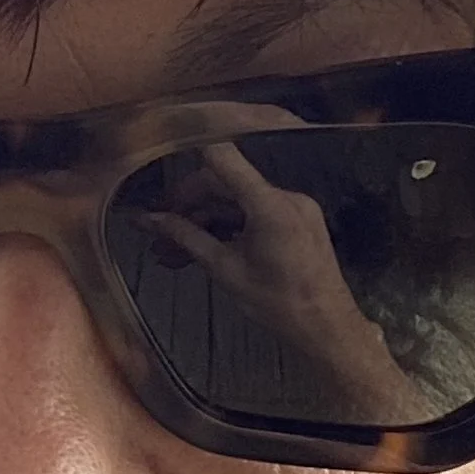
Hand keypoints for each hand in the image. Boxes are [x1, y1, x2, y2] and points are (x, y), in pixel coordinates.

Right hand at [139, 141, 421, 421]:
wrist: (326, 328)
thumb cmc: (280, 305)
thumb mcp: (226, 270)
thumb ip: (186, 238)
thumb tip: (148, 222)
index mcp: (270, 205)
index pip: (222, 157)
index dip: (188, 145)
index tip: (158, 145)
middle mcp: (285, 196)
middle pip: (224, 183)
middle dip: (187, 205)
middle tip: (156, 229)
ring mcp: (293, 207)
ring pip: (235, 201)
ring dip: (202, 220)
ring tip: (170, 251)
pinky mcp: (295, 219)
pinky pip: (253, 212)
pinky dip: (226, 226)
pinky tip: (201, 248)